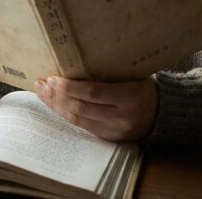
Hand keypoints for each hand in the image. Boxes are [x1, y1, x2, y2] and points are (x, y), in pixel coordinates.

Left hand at [34, 76, 157, 140]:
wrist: (161, 112)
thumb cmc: (142, 86)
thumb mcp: (130, 75)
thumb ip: (107, 73)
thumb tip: (74, 64)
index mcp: (128, 97)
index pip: (92, 93)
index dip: (69, 87)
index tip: (52, 78)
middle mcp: (121, 117)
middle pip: (81, 108)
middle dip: (57, 96)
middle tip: (41, 84)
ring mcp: (114, 130)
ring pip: (78, 119)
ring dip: (57, 106)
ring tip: (43, 93)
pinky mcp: (109, 138)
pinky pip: (82, 127)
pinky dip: (66, 115)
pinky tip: (55, 105)